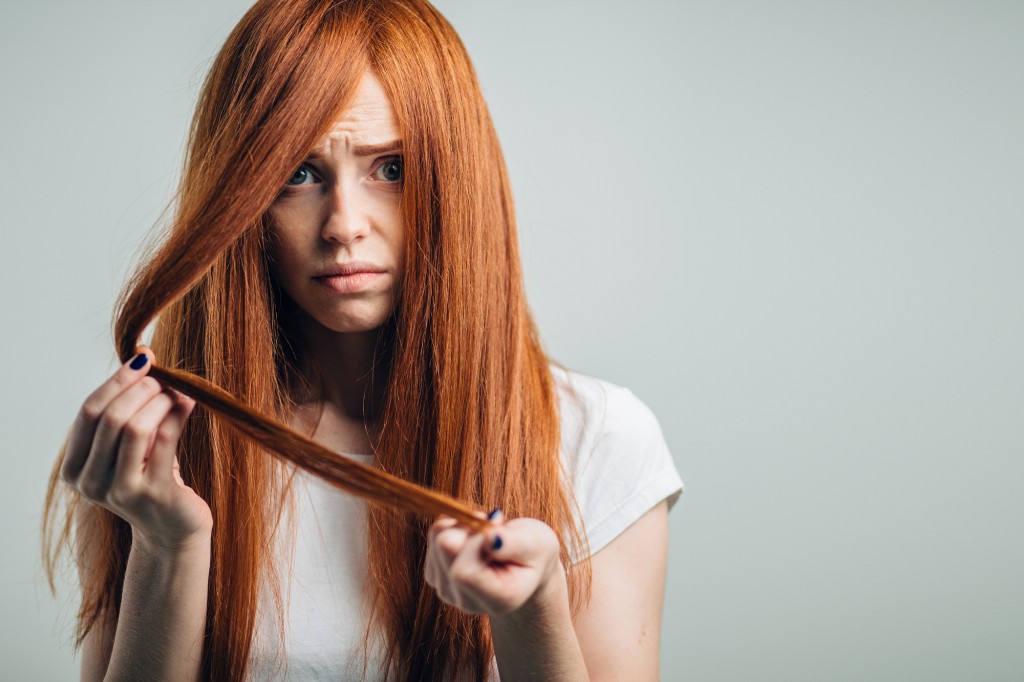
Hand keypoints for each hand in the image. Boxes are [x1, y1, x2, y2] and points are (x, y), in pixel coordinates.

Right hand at [60, 346, 211, 550]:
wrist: (172, 528)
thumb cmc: (150, 477)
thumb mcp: (128, 447)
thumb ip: (125, 411)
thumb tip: (142, 357)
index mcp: (74, 469)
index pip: (88, 412)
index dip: (115, 381)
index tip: (142, 359)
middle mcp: (90, 483)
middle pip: (110, 417)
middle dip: (140, 388)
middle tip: (163, 375)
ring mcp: (121, 491)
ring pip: (134, 427)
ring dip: (159, 400)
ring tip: (178, 389)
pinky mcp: (154, 494)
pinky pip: (165, 439)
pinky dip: (177, 412)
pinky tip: (190, 400)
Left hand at [424, 511, 564, 617]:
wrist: (525, 566)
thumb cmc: (535, 553)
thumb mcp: (536, 544)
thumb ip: (514, 544)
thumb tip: (489, 538)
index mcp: (498, 599)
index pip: (464, 572)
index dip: (476, 541)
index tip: (497, 528)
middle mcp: (468, 601)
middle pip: (446, 548)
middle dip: (469, 526)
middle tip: (494, 523)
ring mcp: (449, 591)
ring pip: (437, 539)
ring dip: (462, 526)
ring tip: (487, 533)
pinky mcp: (437, 577)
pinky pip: (434, 537)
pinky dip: (454, 527)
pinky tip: (474, 537)